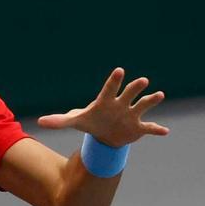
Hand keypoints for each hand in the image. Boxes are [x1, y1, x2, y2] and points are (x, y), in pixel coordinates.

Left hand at [37, 68, 169, 146]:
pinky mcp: (138, 127)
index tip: (120, 70)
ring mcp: (131, 115)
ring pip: (143, 105)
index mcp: (105, 101)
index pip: (109, 89)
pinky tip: (164, 131)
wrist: (105, 135)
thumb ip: (59, 121)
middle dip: (135, 88)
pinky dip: (156, 130)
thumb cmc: (90, 122)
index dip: (114, 81)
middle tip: (143, 80)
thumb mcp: (74, 121)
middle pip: (129, 93)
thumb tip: (40, 122)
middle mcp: (121, 104)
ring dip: (151, 100)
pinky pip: (149, 128)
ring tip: (159, 95)